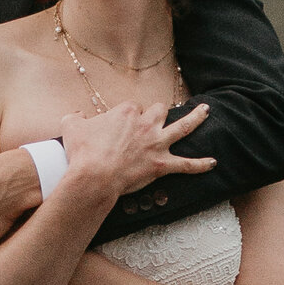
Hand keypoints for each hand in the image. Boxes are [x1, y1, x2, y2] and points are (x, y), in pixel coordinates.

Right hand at [61, 96, 212, 206]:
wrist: (94, 177)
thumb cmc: (82, 152)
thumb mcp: (71, 127)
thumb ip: (74, 117)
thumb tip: (76, 115)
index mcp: (125, 111)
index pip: (132, 107)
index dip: (127, 117)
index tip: (119, 127)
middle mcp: (145, 123)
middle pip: (158, 110)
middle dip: (158, 113)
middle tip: (154, 119)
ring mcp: (156, 143)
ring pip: (183, 126)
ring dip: (196, 118)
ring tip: (205, 111)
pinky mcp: (161, 164)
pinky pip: (186, 165)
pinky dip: (200, 165)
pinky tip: (213, 163)